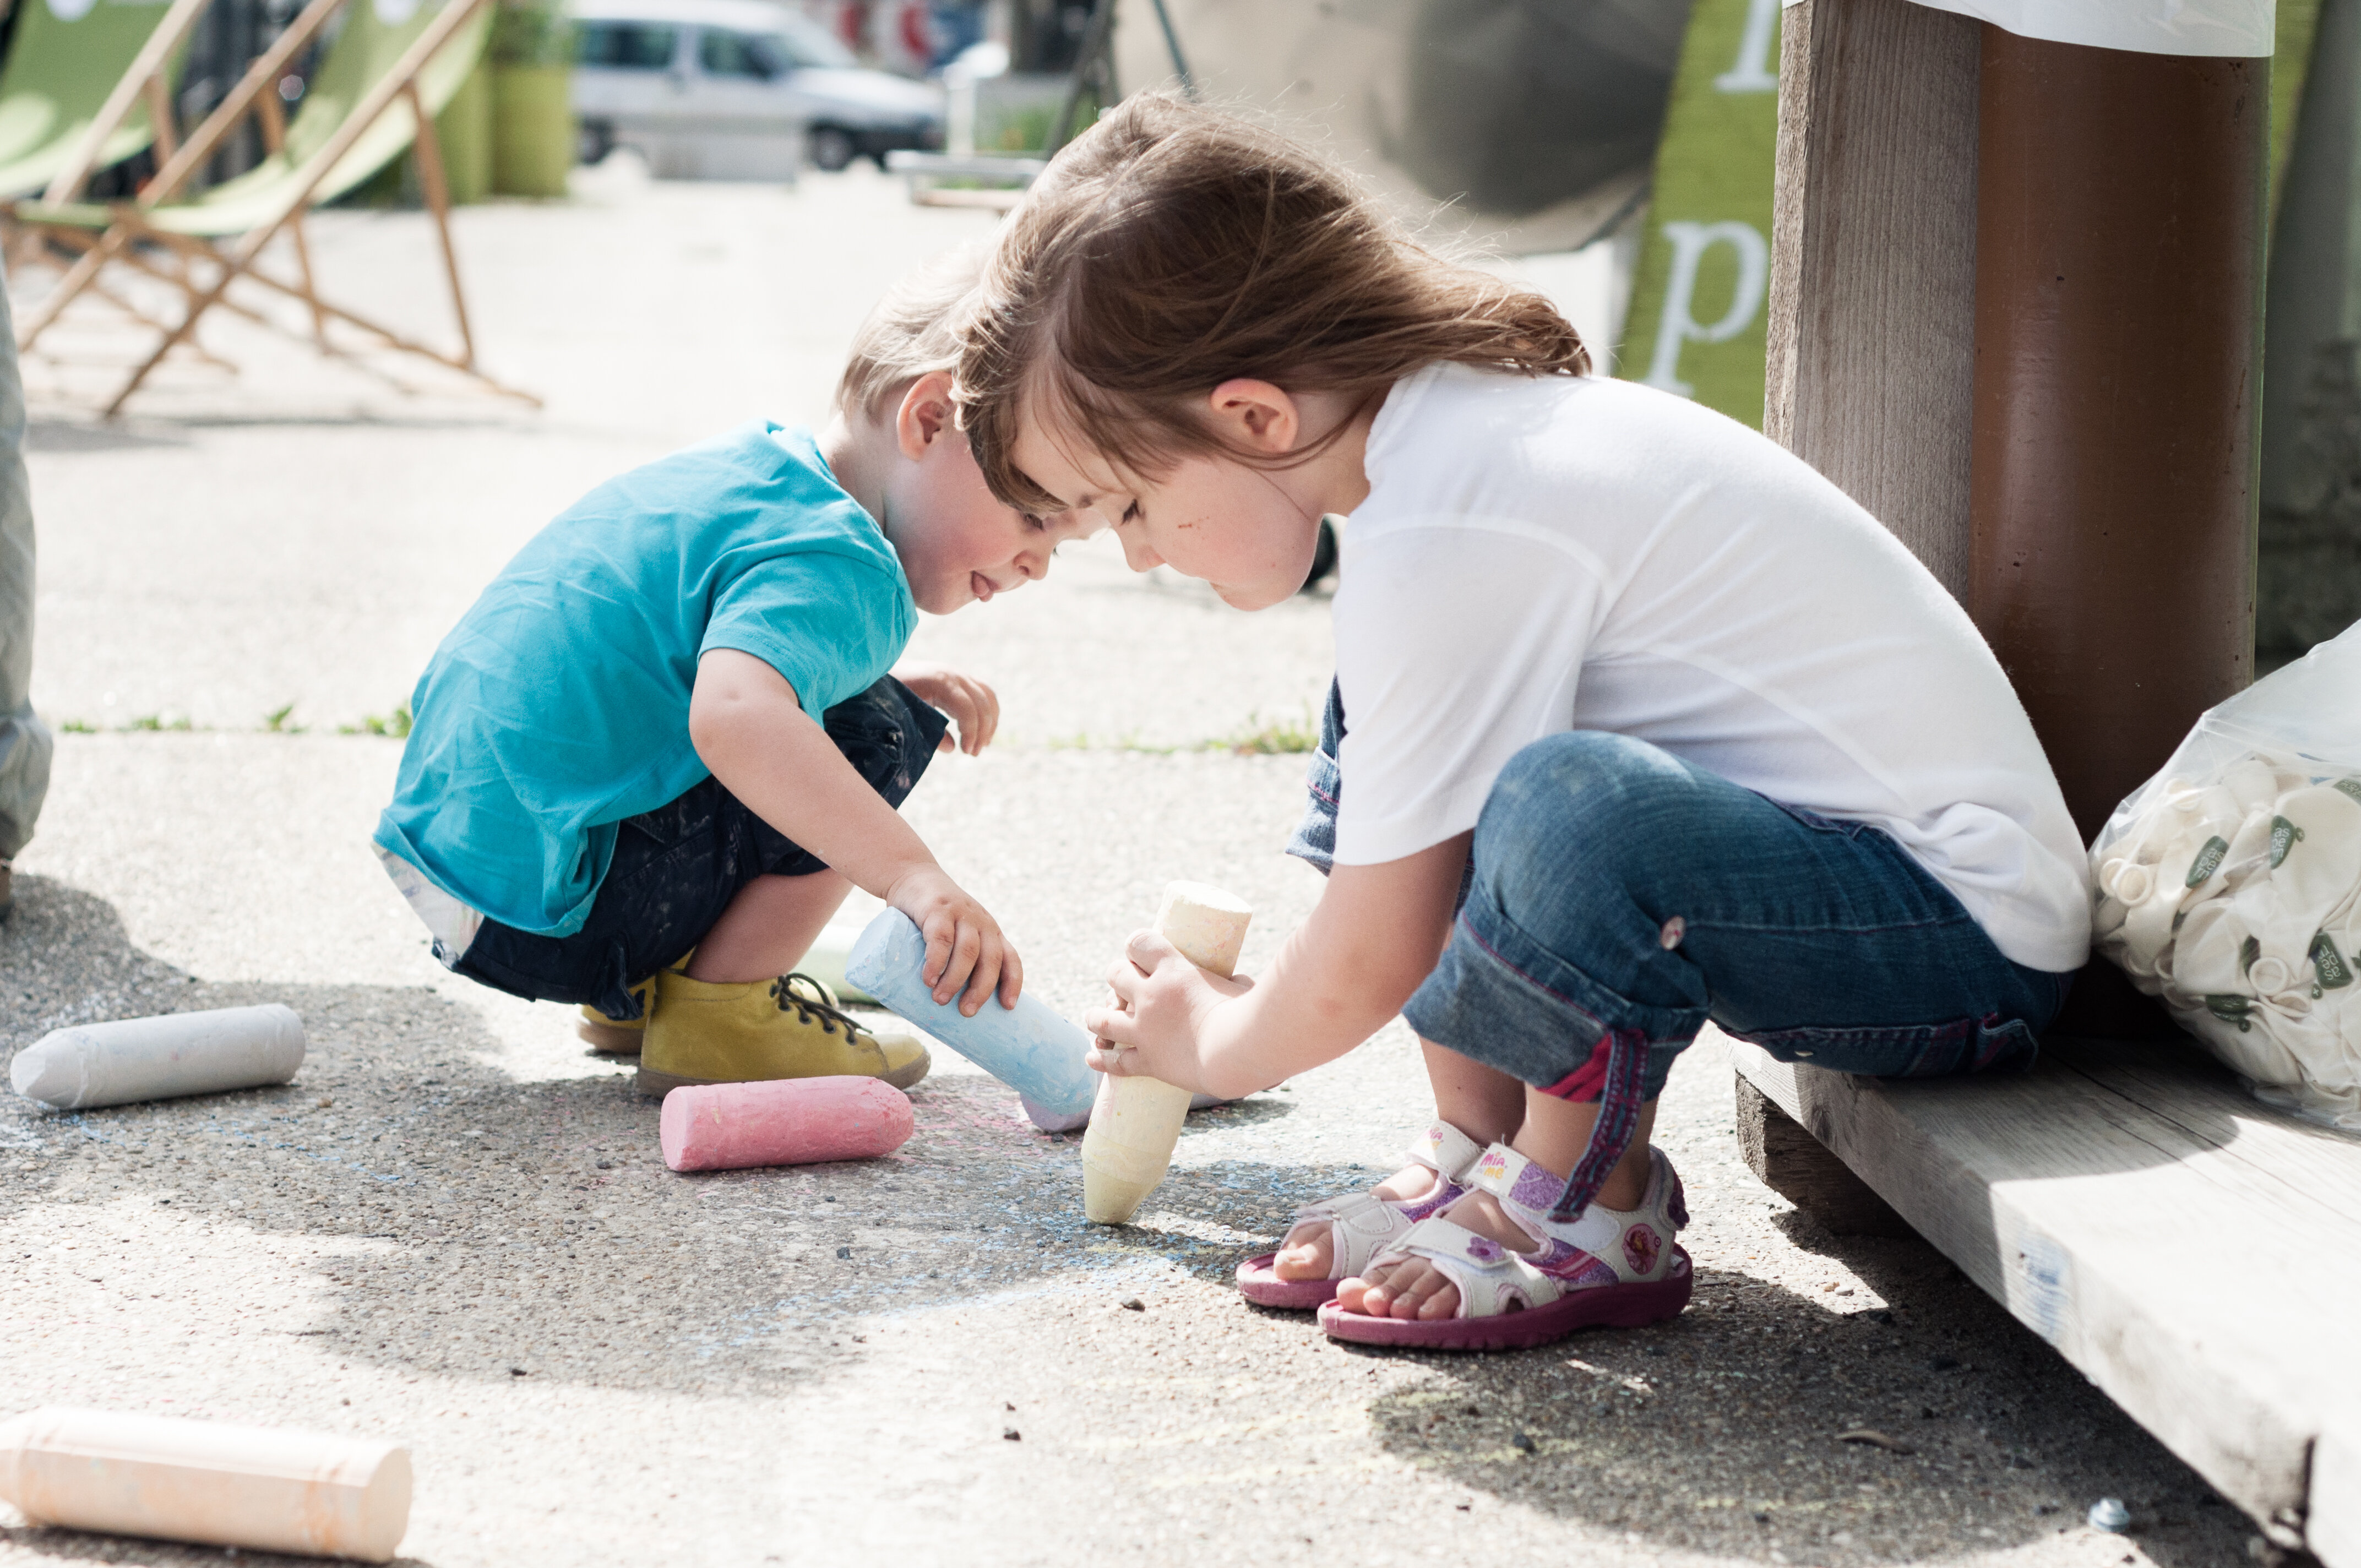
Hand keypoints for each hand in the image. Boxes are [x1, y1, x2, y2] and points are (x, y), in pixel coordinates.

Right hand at [885, 863, 1021, 1014]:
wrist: (911, 875)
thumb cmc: (932, 917)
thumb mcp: (954, 933)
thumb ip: (955, 959)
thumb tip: (947, 1007)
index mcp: (991, 932)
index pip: (1011, 958)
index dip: (1012, 983)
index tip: (1008, 1007)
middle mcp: (981, 922)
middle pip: (990, 959)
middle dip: (981, 989)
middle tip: (966, 1012)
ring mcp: (961, 913)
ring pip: (967, 951)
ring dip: (956, 980)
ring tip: (940, 1000)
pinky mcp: (937, 909)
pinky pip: (940, 938)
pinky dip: (936, 961)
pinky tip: (929, 978)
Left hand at [893, 662, 999, 755]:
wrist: (882, 670)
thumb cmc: (890, 695)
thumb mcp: (906, 716)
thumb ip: (928, 732)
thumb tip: (952, 748)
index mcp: (940, 682)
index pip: (968, 709)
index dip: (972, 732)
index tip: (966, 751)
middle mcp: (954, 674)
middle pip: (982, 703)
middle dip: (982, 731)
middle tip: (973, 753)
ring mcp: (959, 674)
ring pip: (988, 697)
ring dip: (989, 722)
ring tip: (981, 745)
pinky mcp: (960, 678)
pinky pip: (985, 693)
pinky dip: (988, 712)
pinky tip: (983, 731)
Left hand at [1081, 930, 1253, 1093]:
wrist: (1238, 1053)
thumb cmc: (1249, 1015)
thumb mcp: (1241, 987)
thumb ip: (1234, 982)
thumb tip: (1238, 984)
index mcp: (1172, 970)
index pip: (1139, 943)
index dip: (1136, 943)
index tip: (1140, 948)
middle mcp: (1150, 996)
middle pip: (1115, 975)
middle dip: (1117, 975)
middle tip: (1123, 983)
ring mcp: (1144, 1030)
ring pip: (1103, 1018)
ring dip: (1096, 1015)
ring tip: (1094, 1016)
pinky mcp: (1147, 1061)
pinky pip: (1115, 1061)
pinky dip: (1101, 1059)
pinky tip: (1091, 1056)